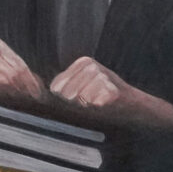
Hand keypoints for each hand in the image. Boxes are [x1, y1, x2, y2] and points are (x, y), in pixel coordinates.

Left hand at [49, 57, 172, 130]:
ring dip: (90, 107)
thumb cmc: (105, 100)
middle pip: (66, 94)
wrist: (136, 107)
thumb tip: (36, 90)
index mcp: (82, 62)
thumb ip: (63, 88)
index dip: (67, 99)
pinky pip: (93, 105)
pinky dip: (99, 109)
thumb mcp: (83, 88)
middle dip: (77, 103)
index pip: (56, 87)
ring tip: (102, 102)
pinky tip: (108, 105)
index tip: (83, 98)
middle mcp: (91, 65)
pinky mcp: (112, 89)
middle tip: (94, 101)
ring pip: (80, 100)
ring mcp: (102, 75)